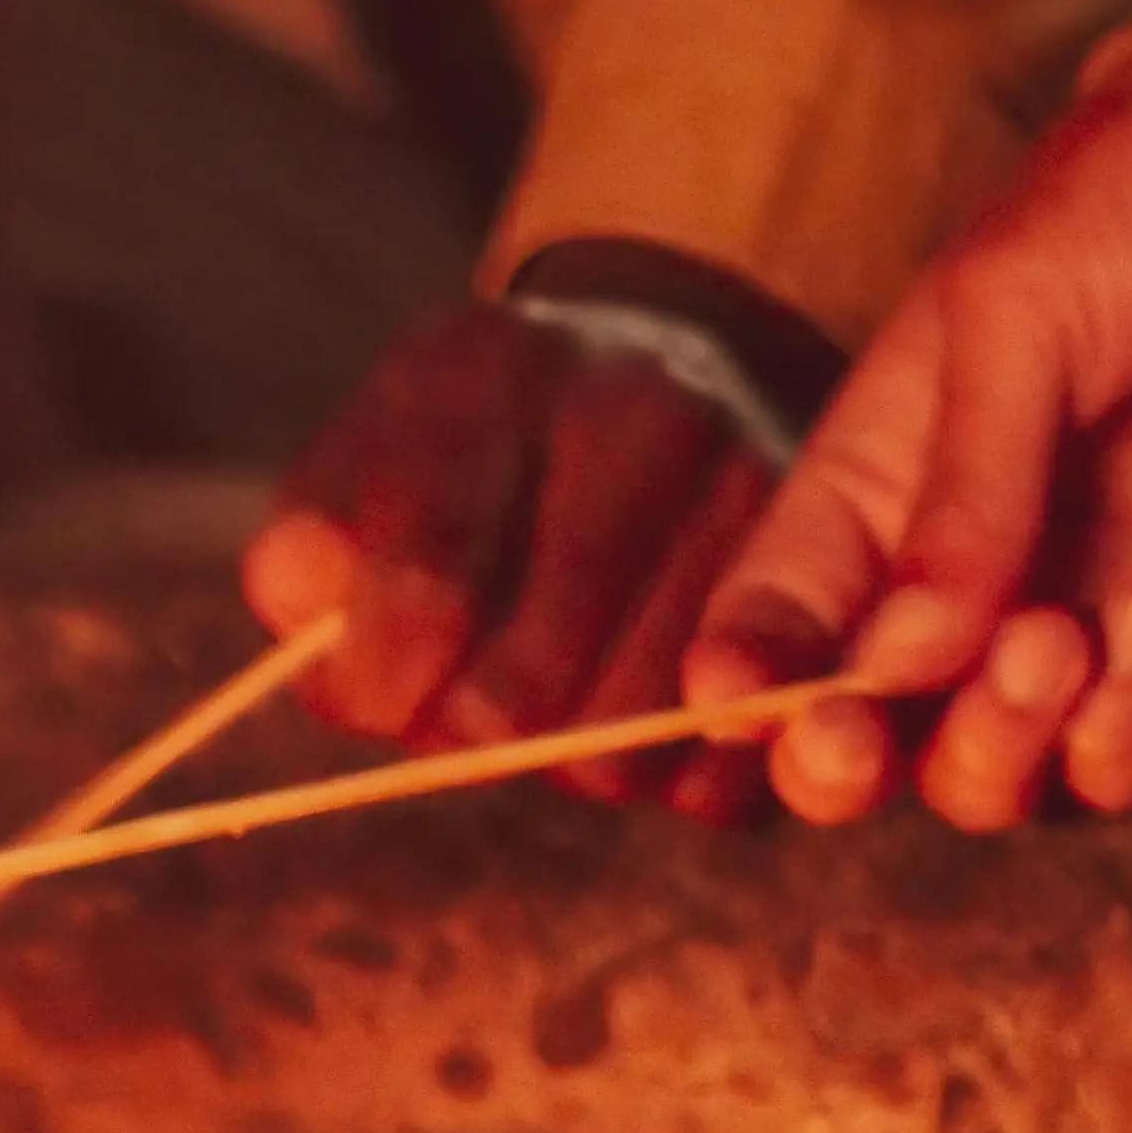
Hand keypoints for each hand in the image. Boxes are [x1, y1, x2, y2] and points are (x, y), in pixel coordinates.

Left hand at [242, 270, 798, 810]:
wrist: (672, 361)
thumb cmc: (480, 446)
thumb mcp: (373, 457)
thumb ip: (310, 539)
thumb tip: (296, 599)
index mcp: (497, 373)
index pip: (420, 589)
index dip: (376, 679)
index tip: (374, 691)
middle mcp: (640, 416)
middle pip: (514, 702)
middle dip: (462, 729)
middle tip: (461, 699)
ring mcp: (750, 491)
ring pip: (619, 747)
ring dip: (565, 757)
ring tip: (554, 693)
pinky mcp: (836, 583)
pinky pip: (727, 765)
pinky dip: (675, 771)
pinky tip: (645, 703)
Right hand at [688, 47, 1131, 828]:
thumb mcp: (1012, 319)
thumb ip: (960, 495)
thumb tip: (899, 662)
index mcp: (875, 491)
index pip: (771, 626)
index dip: (738, 689)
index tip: (730, 705)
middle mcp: (962, 583)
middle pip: (862, 743)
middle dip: (835, 768)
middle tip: (856, 735)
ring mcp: (1080, 624)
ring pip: (986, 779)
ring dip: (993, 745)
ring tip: (1048, 641)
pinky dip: (1123, 732)